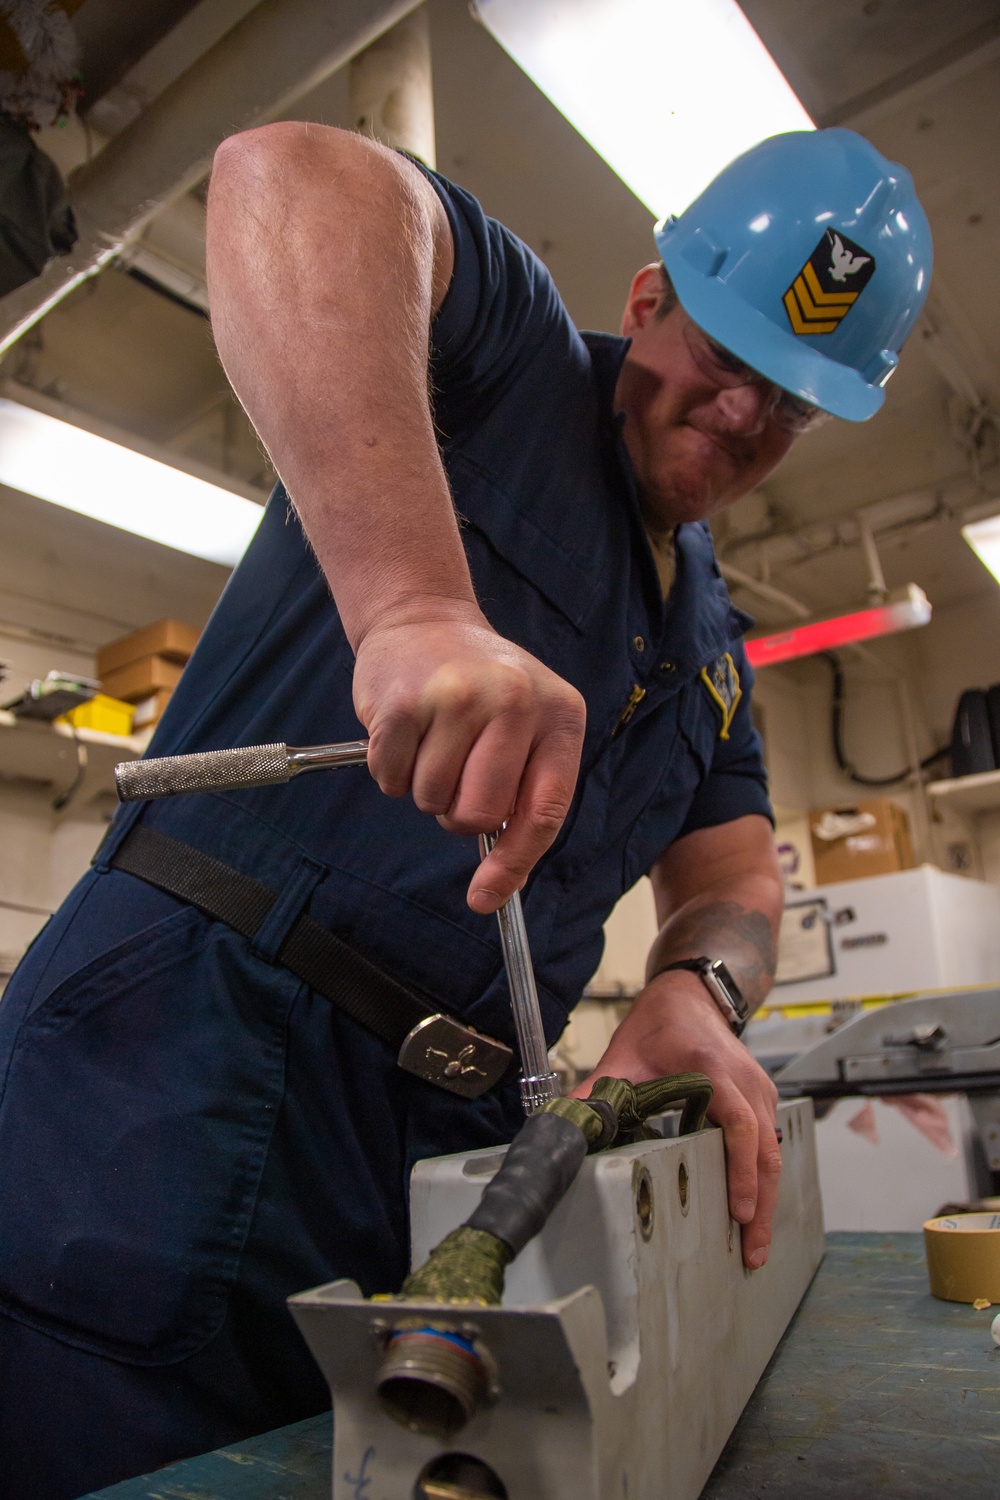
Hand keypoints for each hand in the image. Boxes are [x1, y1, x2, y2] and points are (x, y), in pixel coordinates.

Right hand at [353, 599, 585, 912]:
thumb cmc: (480, 687)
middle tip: (456, 774)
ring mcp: (456, 698)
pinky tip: (405, 731)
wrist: (423, 618)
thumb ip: (528, 789)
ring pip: (431, 800)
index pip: (544, 811)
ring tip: (433, 740)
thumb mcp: (530, 722)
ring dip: (423, 786)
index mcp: (559, 713)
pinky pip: (390, 779)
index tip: (486, 898)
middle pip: (479, 816)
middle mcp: (514, 701)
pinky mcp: (403, 702)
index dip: (515, 864)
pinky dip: (391, 770)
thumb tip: (499, 881)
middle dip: (459, 812)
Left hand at [571, 971, 780, 1268]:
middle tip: (751, 1252)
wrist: (690, 997)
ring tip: (754, 1245)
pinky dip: (764, 1178)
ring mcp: (760, 1089)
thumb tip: (567, 1124)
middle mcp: (745, 1080)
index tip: (739, 1209)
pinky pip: (770, 1142)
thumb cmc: (660, 1025)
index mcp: (714, 1069)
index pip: (740, 1124)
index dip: (741, 1169)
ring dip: (767, 1197)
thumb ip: (598, 1091)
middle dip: (761, 1203)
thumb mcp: (624, 1056)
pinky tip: (754, 1211)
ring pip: (774, 1150)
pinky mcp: (763, 1098)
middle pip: (766, 1148)